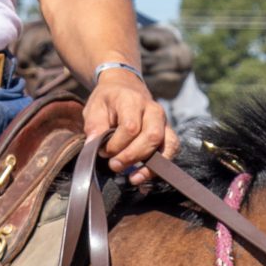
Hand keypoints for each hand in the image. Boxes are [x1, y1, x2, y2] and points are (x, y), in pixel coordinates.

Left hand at [87, 66, 173, 181]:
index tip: (103, 151)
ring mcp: (164, 121)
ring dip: (150, 165)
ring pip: (166, 145)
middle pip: (151, 137)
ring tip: (133, 177)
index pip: (130, 127)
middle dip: (132, 156)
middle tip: (114, 165)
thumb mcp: (94, 108)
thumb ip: (94, 126)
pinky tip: (143, 175)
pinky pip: (172, 150)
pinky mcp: (168, 133)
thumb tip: (93, 146)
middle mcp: (153, 110)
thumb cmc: (108, 101)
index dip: (116, 144)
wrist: (125, 88)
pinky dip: (159, 167)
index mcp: (133, 100)